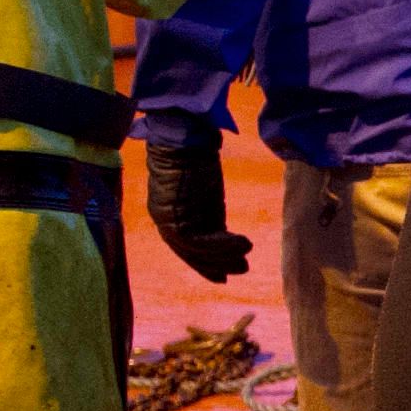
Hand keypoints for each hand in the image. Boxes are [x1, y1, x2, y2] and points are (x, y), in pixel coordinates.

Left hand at [142, 132, 251, 282]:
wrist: (182, 137)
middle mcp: (164, 219)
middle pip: (189, 253)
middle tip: (241, 269)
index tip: (225, 272)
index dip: (205, 262)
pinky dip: (223, 245)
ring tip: (246, 257)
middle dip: (215, 265)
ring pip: (195, 250)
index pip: (185, 247)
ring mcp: (168, 218)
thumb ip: (204, 209)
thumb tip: (219, 226)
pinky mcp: (176, 215)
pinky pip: (200, 240)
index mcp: (167, 212)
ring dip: (223, 257)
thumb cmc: (192, 154)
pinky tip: (244, 244)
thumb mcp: (200, 189)